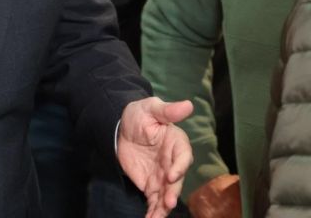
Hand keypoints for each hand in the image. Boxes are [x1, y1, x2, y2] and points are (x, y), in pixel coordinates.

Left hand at [117, 97, 193, 217]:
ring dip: (164, 207)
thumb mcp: (152, 108)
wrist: (122, 128)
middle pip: (177, 180)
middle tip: (168, 203)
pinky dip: (153, 212)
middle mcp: (173, 162)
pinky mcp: (151, 185)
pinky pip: (154, 201)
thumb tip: (188, 105)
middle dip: (173, 192)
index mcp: (177, 143)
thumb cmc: (140, 115)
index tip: (171, 176)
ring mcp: (163, 176)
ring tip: (157, 217)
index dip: (179, 167)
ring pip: (167, 194)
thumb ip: (168, 111)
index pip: (183, 157)